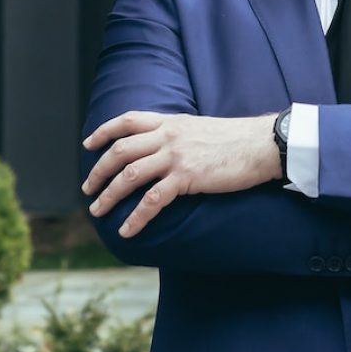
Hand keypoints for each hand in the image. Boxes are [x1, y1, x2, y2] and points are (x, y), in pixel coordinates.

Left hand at [82, 111, 279, 236]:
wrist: (262, 144)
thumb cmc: (237, 140)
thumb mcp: (201, 128)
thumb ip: (179, 135)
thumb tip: (166, 148)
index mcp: (171, 122)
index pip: (128, 120)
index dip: (104, 131)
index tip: (88, 143)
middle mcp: (168, 136)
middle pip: (121, 150)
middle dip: (99, 171)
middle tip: (88, 188)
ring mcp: (176, 156)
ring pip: (130, 175)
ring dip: (109, 195)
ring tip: (98, 211)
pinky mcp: (187, 177)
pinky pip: (153, 200)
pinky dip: (136, 217)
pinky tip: (127, 231)